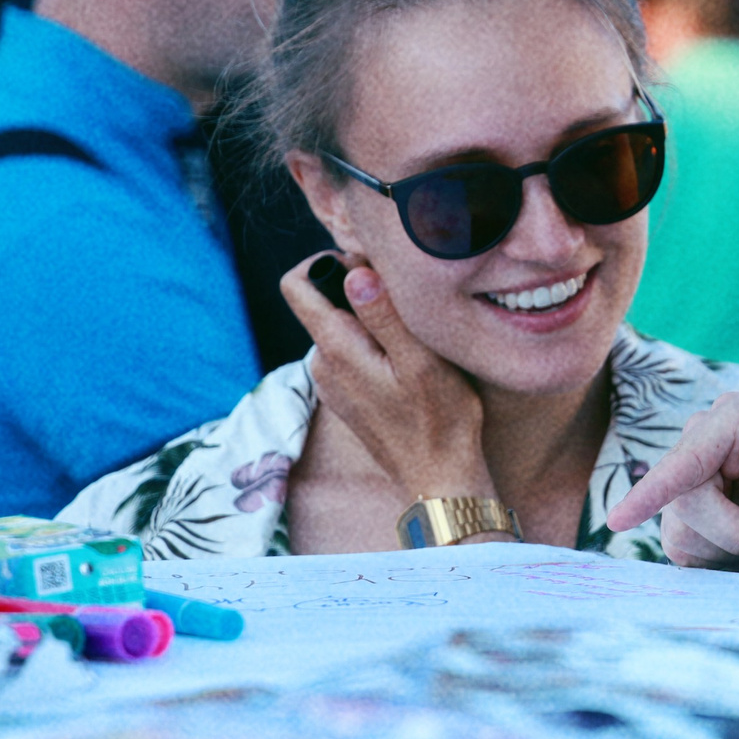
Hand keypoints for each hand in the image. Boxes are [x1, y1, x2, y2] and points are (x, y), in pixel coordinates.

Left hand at [282, 253, 497, 504]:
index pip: (297, 285)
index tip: (371, 268)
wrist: (440, 477)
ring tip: (415, 341)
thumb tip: (354, 272)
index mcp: (336, 349)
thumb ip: (384, 315)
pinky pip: (350, 351)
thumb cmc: (441, 419)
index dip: (328, 261)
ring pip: (340, 326)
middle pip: (323, 301)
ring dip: (372, 321)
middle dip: (360, 291)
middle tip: (408, 308)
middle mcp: (323, 363)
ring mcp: (332, 381)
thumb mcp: (420, 361)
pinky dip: (374, 345)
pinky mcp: (347, 394)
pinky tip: (407, 365)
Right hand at [603, 393, 738, 578]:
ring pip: (679, 530)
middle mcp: (704, 441)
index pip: (686, 459)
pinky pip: (681, 550)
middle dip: (732, 531)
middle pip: (681, 501)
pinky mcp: (685, 517)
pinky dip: (718, 557)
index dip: (653, 490)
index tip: (618, 519)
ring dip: (729, 547)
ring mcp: (690, 479)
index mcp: (735, 419)